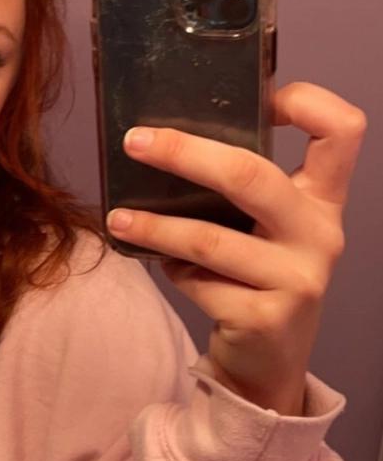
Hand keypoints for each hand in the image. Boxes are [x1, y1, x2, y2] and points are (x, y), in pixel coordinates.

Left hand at [106, 82, 366, 414]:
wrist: (269, 363)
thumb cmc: (258, 278)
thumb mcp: (267, 229)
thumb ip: (244, 189)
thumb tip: (165, 138)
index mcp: (323, 200)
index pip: (342, 131)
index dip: (306, 100)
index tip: (260, 97)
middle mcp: (320, 235)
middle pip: (252, 175)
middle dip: (184, 152)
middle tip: (136, 142)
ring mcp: (297, 279)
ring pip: (210, 238)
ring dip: (154, 226)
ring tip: (117, 219)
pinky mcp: (265, 317)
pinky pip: (200, 283)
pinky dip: (174, 271)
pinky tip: (164, 268)